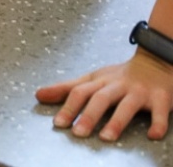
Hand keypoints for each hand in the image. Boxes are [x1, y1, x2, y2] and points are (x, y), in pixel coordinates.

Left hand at [37, 50, 172, 140]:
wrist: (156, 62)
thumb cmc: (120, 76)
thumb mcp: (92, 78)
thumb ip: (66, 88)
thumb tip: (38, 95)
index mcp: (100, 81)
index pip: (80, 92)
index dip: (68, 107)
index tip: (58, 123)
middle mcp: (118, 86)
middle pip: (101, 98)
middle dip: (88, 115)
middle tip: (78, 132)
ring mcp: (139, 92)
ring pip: (127, 106)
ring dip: (117, 121)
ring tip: (106, 137)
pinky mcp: (161, 99)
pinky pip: (160, 113)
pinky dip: (158, 124)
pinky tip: (152, 135)